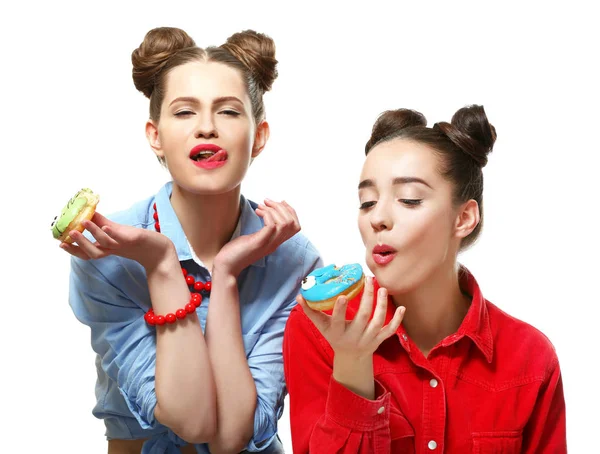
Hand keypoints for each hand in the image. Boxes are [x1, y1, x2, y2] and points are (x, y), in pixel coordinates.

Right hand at [59, 212, 175, 270]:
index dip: (74, 249)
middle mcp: (113, 249)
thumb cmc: (137, 240)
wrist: (159, 249)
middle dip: (80, 244)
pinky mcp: (135, 240)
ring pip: (105, 243)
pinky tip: (107, 226)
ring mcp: (124, 245)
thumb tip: (86, 212)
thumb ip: (101, 223)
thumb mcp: (117, 231)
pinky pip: (122, 238)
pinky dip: (113, 233)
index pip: (87, 252)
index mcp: (107, 249)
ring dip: (93, 233)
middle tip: (67, 235)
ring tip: (83, 223)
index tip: (60, 242)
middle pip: (93, 252)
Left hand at [212, 199, 300, 277]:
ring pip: (285, 223)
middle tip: (267, 202)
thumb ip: (263, 229)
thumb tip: (266, 212)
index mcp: (276, 241)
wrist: (227, 266)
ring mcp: (268, 243)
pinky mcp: (259, 242)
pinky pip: (271, 225)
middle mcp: (275, 243)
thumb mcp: (255, 238)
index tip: (280, 202)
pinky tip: (257, 211)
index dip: (291, 211)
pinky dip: (266, 214)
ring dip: (274, 209)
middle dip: (282, 208)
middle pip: (292, 223)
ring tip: (261, 206)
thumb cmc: (237, 251)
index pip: (295, 226)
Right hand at [298, 277, 404, 358]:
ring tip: (382, 289)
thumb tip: (300, 296)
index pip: (338, 321)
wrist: (350, 357)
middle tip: (370, 281)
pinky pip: (390, 331)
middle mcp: (354, 337)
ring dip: (382, 305)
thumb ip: (311, 311)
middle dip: (367, 299)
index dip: (341, 310)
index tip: (343, 295)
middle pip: (363, 317)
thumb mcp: (321, 327)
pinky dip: (397, 321)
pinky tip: (402, 307)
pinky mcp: (379, 340)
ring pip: (378, 322)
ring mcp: (368, 340)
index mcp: (338, 333)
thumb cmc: (334, 336)